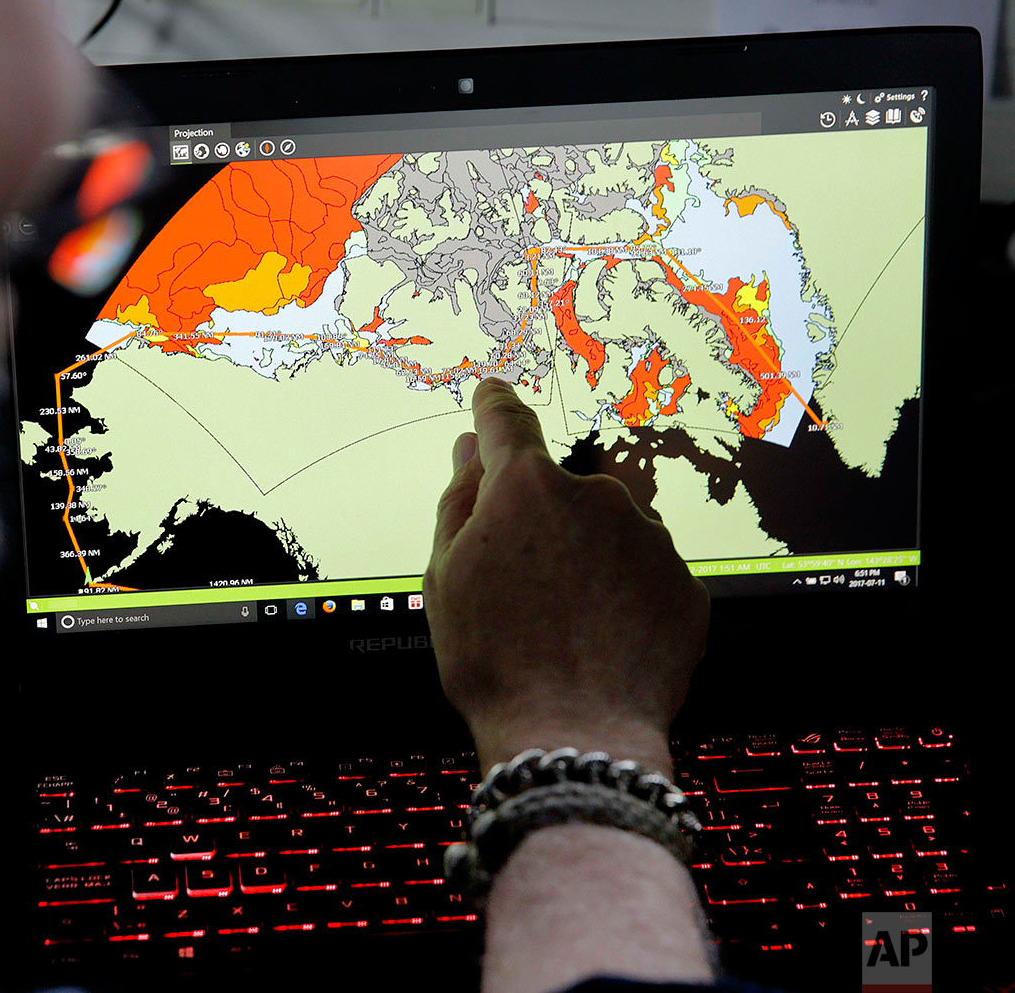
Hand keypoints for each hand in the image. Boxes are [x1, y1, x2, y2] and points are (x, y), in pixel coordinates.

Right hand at [425, 378, 708, 775]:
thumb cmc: (493, 659)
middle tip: (518, 590)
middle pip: (561, 493)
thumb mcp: (445, 577)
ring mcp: (650, 539)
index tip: (491, 397)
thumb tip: (468, 452)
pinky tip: (600, 644)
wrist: (574, 735)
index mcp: (527, 486)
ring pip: (607, 535)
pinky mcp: (686, 585)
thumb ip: (459, 502)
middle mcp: (598, 496)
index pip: (505, 424)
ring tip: (562, 629)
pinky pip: (643, 577)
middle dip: (541, 525)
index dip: (493, 409)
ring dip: (586, 562)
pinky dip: (623, 599)